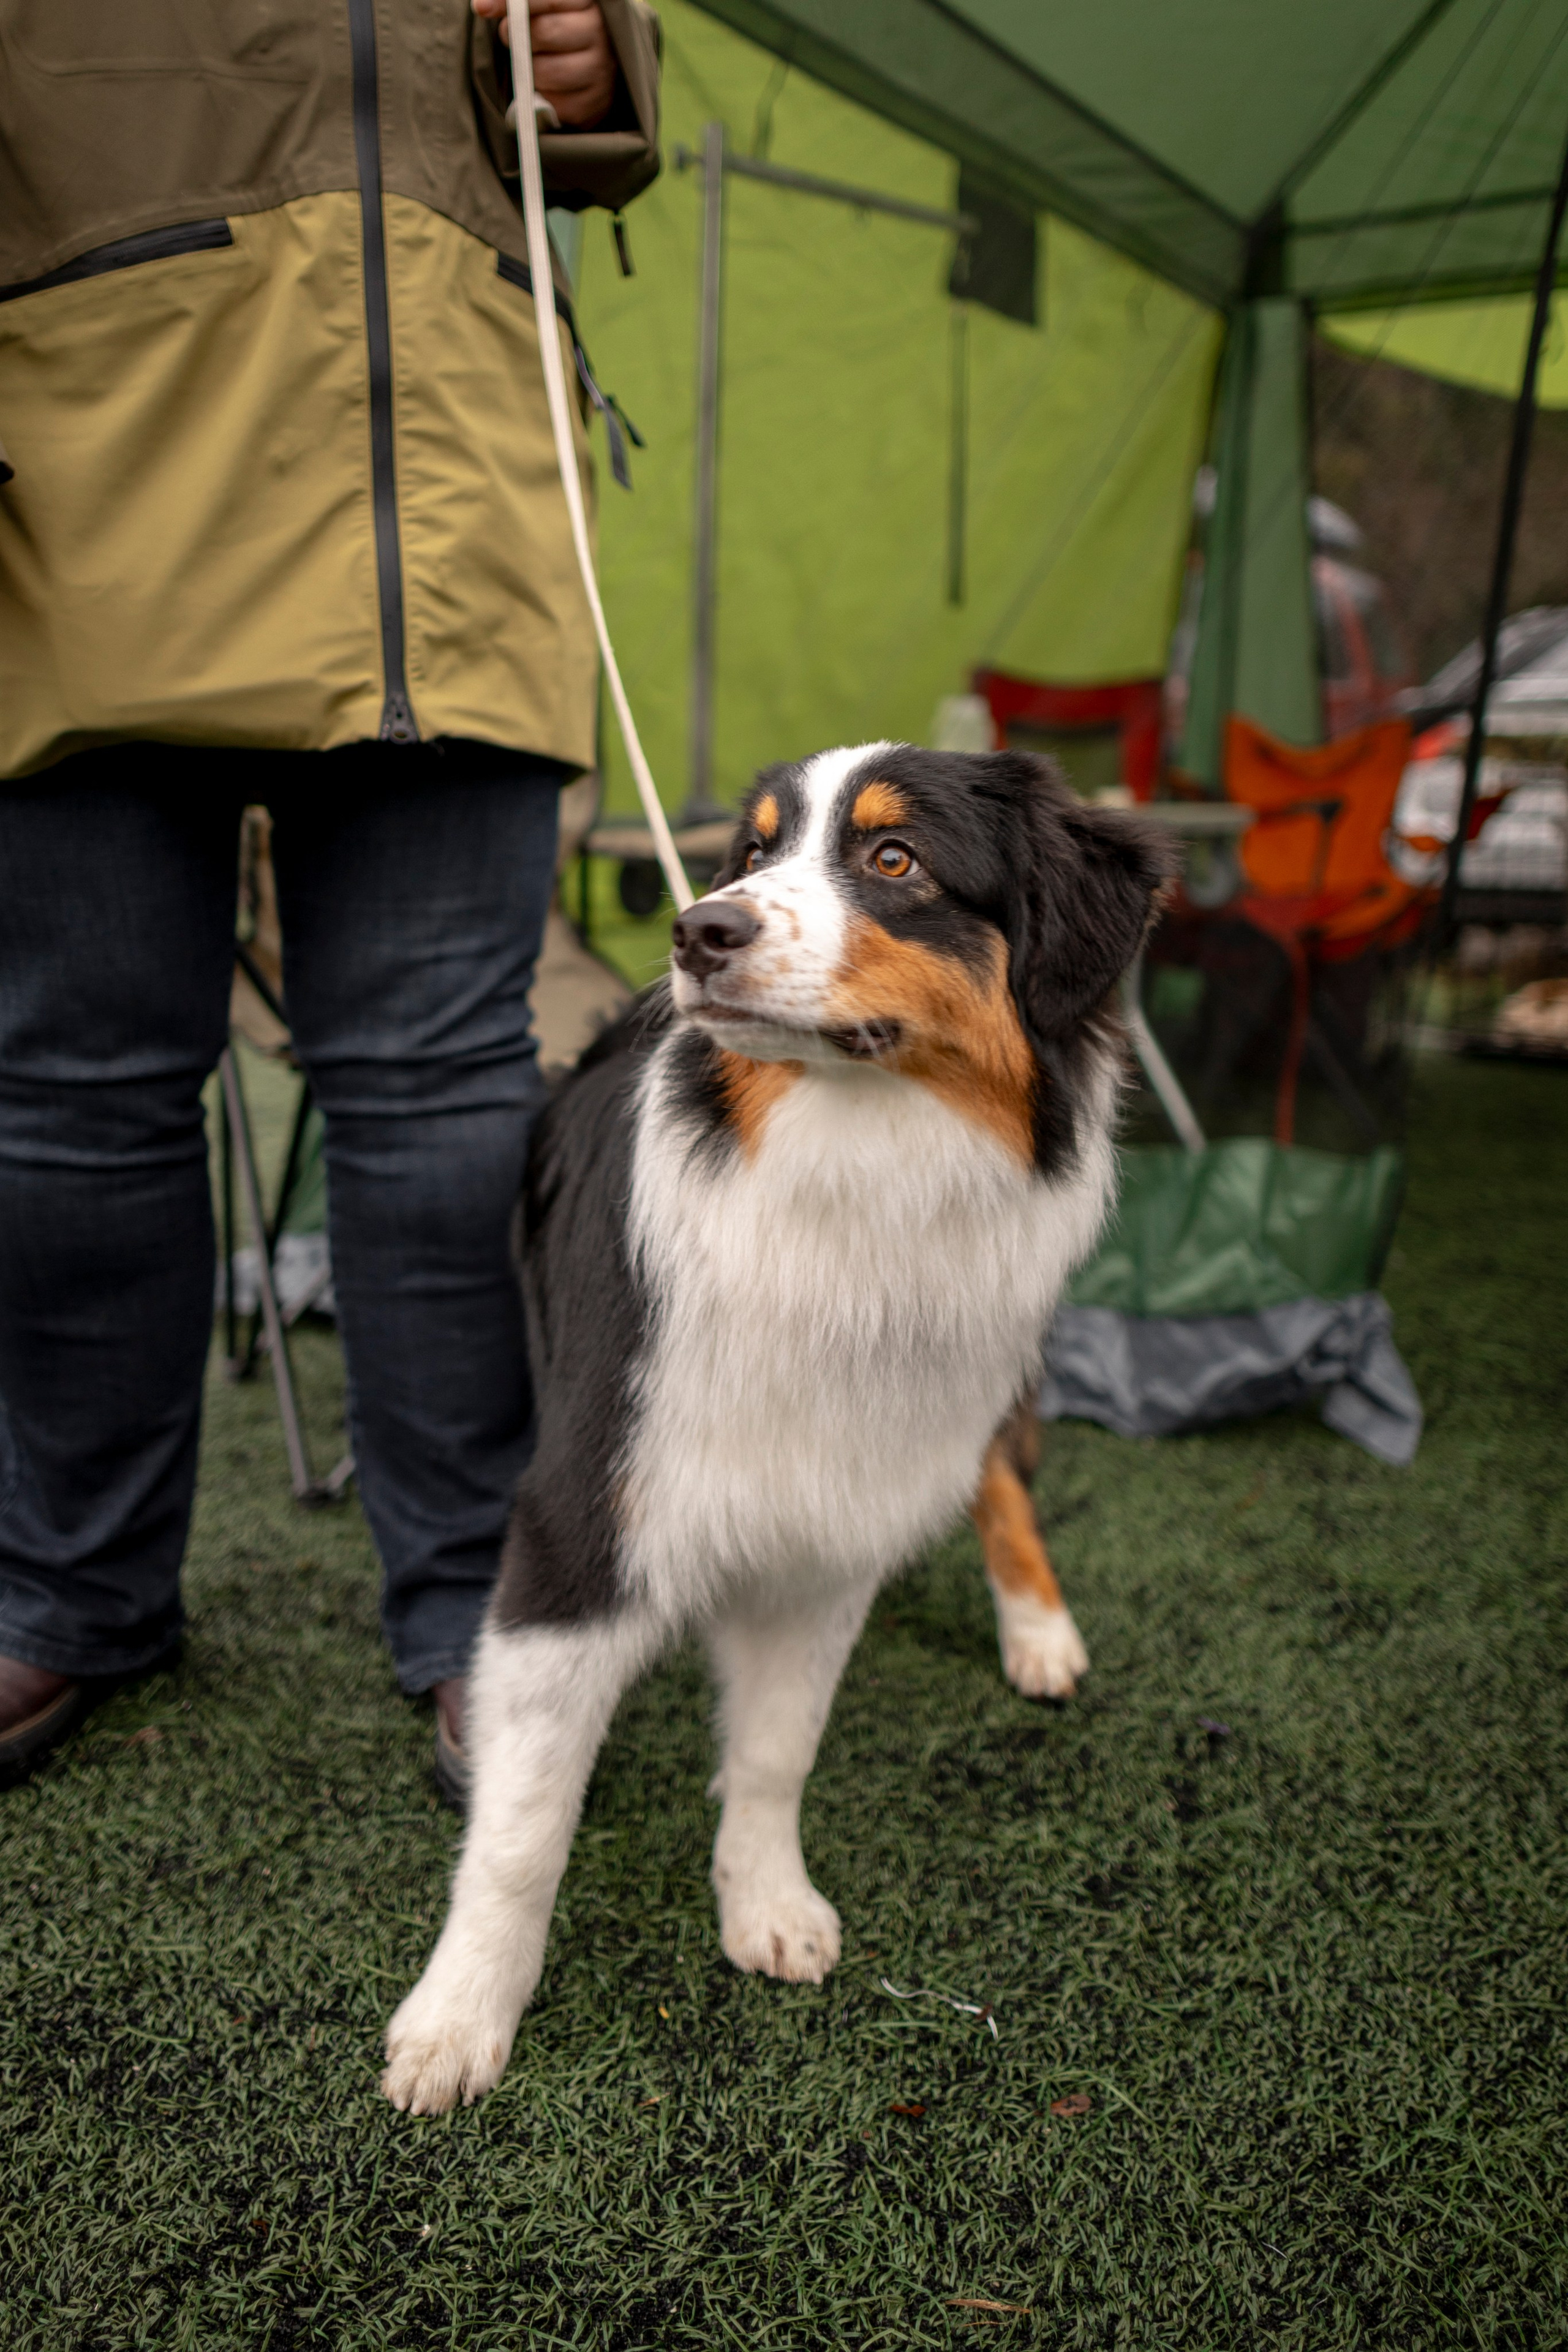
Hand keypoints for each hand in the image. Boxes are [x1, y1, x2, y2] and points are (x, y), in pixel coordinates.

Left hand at [473, 0, 616, 129]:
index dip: (510, 2)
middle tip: (514, 38)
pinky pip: (550, 102)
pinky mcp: (592, 105)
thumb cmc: (561, 29)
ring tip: (534, 62)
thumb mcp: (546, 7)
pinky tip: (547, 86)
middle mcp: (599, 33)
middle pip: (543, 32)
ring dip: (527, 69)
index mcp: (588, 2)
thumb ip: (521, 1)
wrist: (594, 70)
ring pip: (544, 71)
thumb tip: (481, 5)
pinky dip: (540, 95)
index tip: (482, 7)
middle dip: (518, 37)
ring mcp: (600, 71)